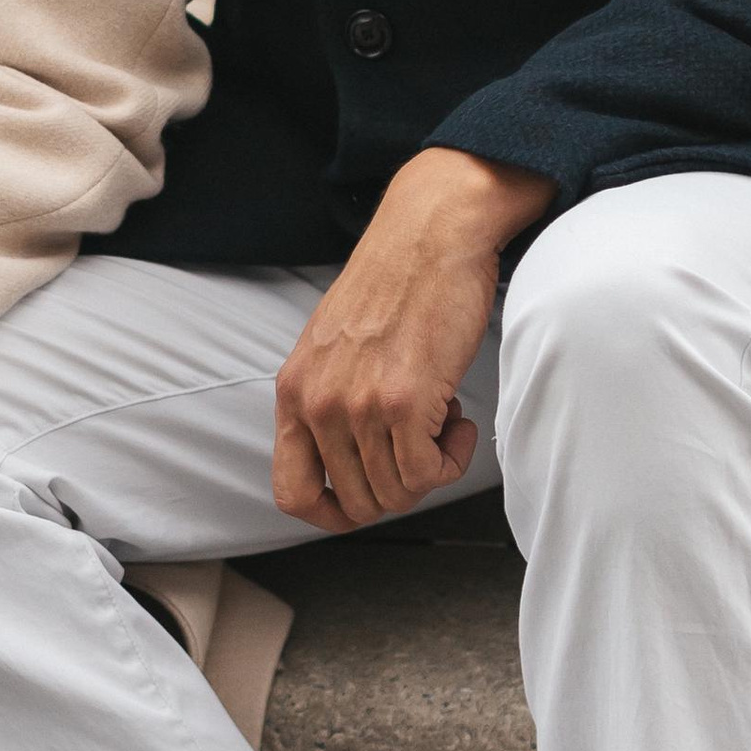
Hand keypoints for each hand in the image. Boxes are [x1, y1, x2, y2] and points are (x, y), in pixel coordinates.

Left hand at [272, 149, 553, 533]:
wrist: (430, 236)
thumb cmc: (392, 287)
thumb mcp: (330, 349)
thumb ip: (325, 402)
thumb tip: (344, 465)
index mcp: (292, 392)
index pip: (291, 493)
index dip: (331, 514)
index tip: (366, 500)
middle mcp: (318, 404)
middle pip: (357, 503)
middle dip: (398, 487)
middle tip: (420, 444)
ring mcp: (359, 405)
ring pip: (398, 493)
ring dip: (431, 468)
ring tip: (440, 420)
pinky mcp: (405, 402)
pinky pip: (429, 472)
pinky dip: (454, 458)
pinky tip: (458, 418)